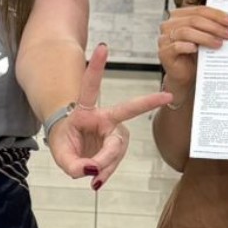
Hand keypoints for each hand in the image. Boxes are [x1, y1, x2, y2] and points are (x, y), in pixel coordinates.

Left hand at [47, 43, 172, 189]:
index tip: (104, 46)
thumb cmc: (65, 141)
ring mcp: (114, 131)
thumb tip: (91, 171)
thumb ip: (71, 163)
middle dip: (148, 101)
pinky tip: (97, 181)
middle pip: (126, 111)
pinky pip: (114, 162)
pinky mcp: (118, 146)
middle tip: (167, 96)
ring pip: (117, 148)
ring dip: (105, 164)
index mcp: (86, 109)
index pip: (91, 85)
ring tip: (92, 179)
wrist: (71, 149)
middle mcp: (104, 117)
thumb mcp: (59, 152)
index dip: (97, 66)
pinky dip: (105, 173)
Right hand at [158, 5, 227, 101]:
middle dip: (214, 26)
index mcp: (179, 16)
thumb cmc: (196, 54)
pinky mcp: (164, 52)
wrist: (186, 75)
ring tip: (219, 43)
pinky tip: (197, 49)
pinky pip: (176, 46)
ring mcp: (164, 38)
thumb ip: (212, 28)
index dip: (216, 15)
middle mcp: (169, 24)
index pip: (199, 10)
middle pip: (193, 20)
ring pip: (185, 32)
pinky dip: (187, 46)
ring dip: (205, 37)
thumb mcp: (204, 37)